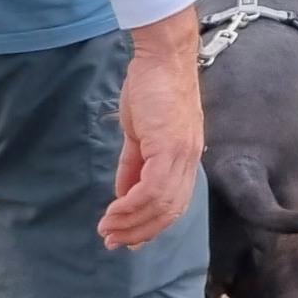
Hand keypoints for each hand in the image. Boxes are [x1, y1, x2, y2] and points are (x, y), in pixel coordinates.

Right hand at [100, 8, 203, 250]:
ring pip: (160, 205)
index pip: (174, 203)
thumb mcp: (142, 132)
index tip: (128, 239)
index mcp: (186, 157)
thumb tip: (124, 192)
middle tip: (113, 241)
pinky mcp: (169, 146)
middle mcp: (189, 159)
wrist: (163, 56)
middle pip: (169, 211)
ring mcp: (182, 154)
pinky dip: (130, 205)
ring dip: (130, 222)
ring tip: (107, 229)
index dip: (152, 225)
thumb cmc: (152, 87)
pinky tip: (113, 211)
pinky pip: (151, 189)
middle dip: (139, 231)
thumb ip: (135, 163)